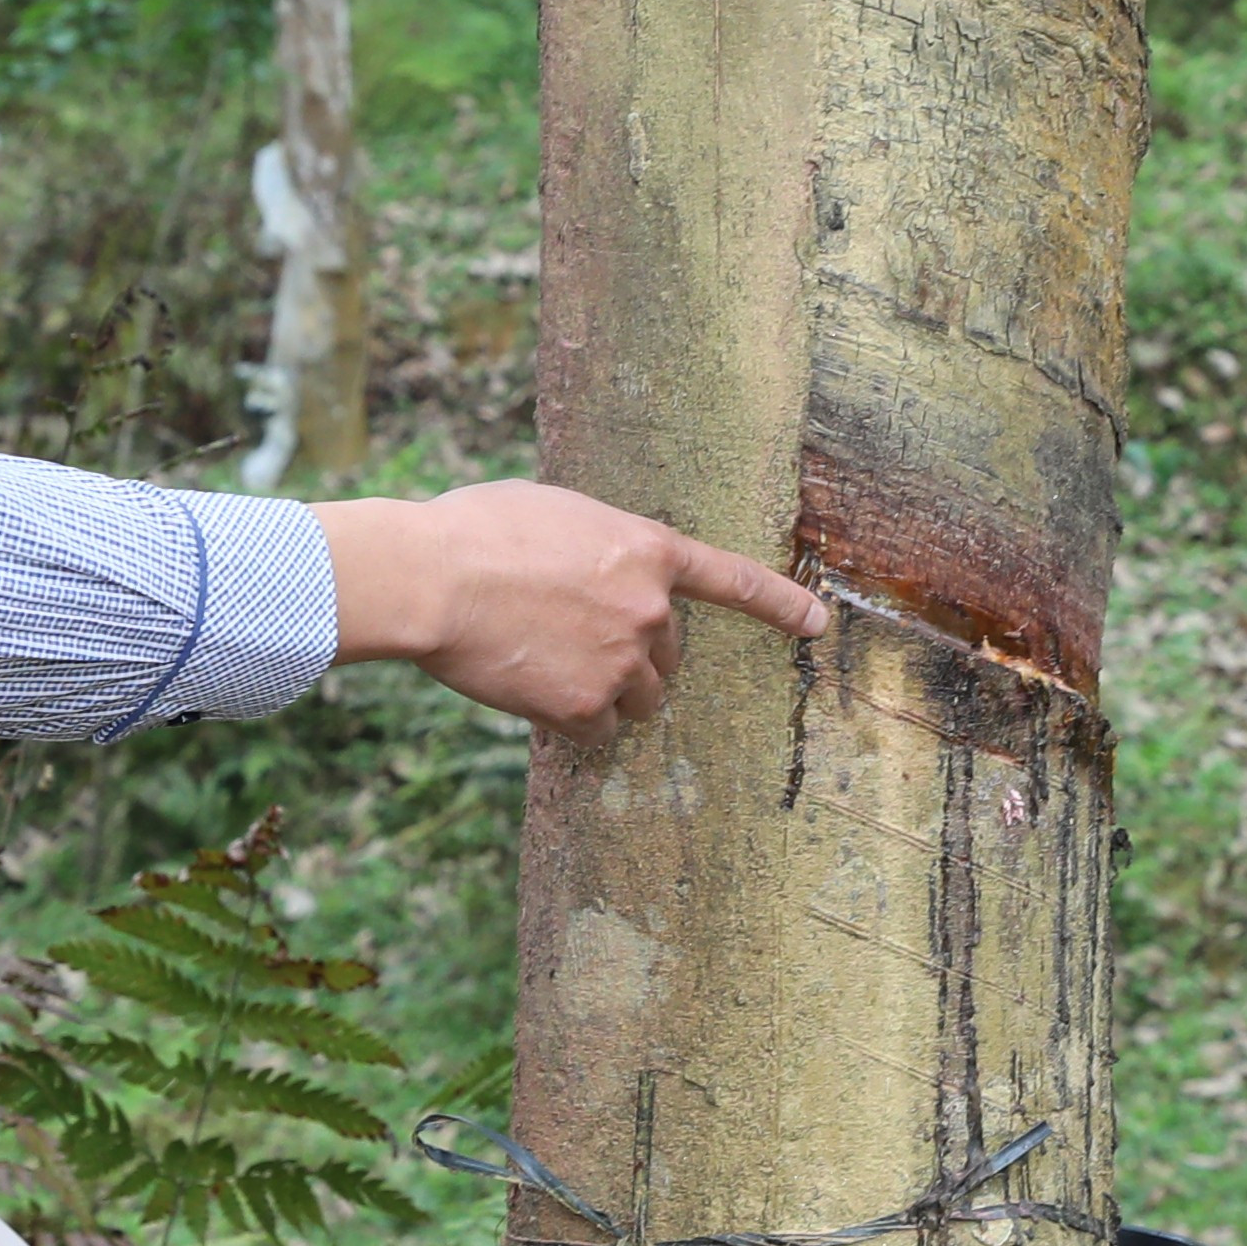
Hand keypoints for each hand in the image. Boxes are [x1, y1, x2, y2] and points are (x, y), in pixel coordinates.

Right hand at [316, 478, 828, 728]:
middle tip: (572, 640)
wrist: (431, 579)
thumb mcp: (556, 512)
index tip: (816, 625)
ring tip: (552, 669)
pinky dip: (575, 725)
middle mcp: (649, 610)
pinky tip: (535, 697)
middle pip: (670, 656)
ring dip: (611, 695)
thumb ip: (595, 545)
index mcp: (646, 550)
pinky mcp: (584, 708)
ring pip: (641, 701)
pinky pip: (600, 733)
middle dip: (635, 656)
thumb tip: (592, 572)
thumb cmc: (474, 531)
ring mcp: (621, 663)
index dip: (778, 604)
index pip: (732, 581)